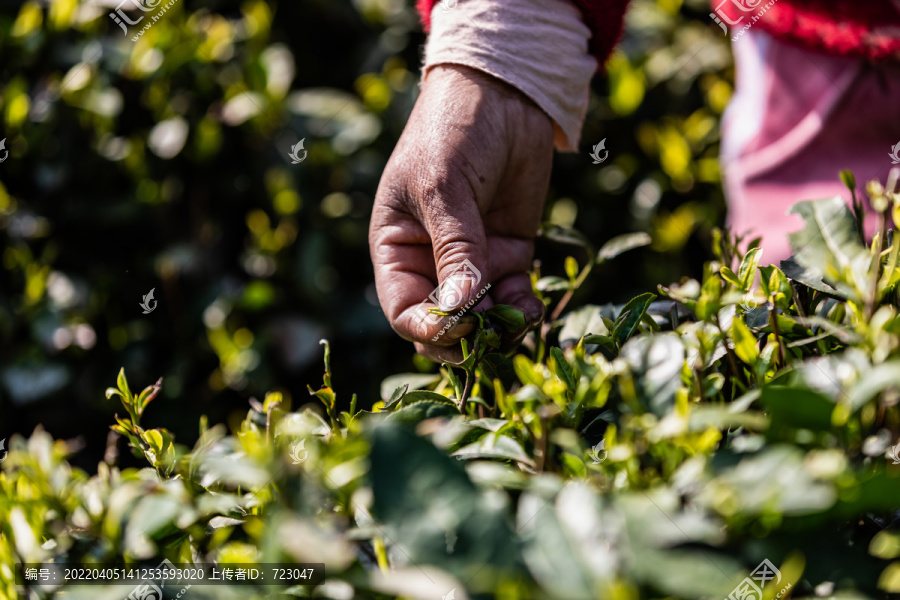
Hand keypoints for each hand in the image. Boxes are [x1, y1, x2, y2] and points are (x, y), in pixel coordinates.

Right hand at [369, 64, 553, 362]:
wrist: (502, 95)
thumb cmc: (452, 133)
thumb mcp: (444, 189)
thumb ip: (455, 248)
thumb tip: (461, 309)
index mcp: (397, 249)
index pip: (403, 309)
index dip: (426, 327)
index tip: (457, 328)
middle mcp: (432, 263)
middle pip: (442, 323)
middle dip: (465, 338)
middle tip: (491, 337)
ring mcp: (473, 262)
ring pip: (482, 320)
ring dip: (499, 331)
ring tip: (519, 323)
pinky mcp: (509, 255)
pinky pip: (514, 299)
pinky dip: (523, 312)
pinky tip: (532, 309)